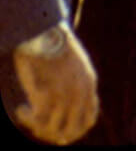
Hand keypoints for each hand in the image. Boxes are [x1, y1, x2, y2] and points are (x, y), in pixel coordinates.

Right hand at [11, 26, 98, 144]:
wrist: (43, 28)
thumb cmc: (50, 46)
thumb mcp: (70, 64)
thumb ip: (72, 83)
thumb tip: (60, 105)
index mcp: (88, 84)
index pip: (88, 121)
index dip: (72, 131)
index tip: (56, 128)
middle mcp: (81, 92)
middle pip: (71, 132)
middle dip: (52, 134)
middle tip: (37, 126)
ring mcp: (66, 93)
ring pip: (52, 130)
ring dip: (36, 127)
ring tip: (25, 114)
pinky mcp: (48, 91)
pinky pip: (37, 120)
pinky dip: (27, 119)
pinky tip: (21, 110)